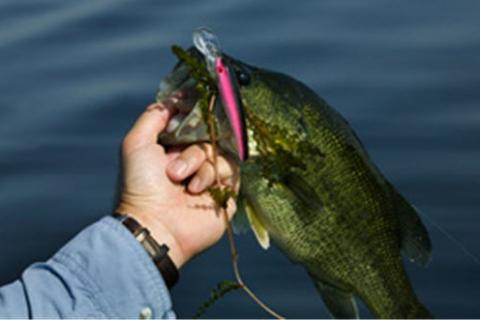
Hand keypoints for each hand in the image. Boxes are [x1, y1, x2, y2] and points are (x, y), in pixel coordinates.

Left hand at [116, 102, 238, 268]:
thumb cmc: (141, 186)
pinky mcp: (226, 192)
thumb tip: (174, 98)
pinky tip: (197, 191)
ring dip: (200, 165)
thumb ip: (153, 116)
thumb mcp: (136, 144)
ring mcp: (210, 177)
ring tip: (184, 184)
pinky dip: (214, 177)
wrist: (156, 226)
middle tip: (173, 170)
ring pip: (220, 152)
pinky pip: (233, 170)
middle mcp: (193, 161)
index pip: (192, 124)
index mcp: (173, 149)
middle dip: (192, 150)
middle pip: (209, 137)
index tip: (195, 112)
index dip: (194, 118)